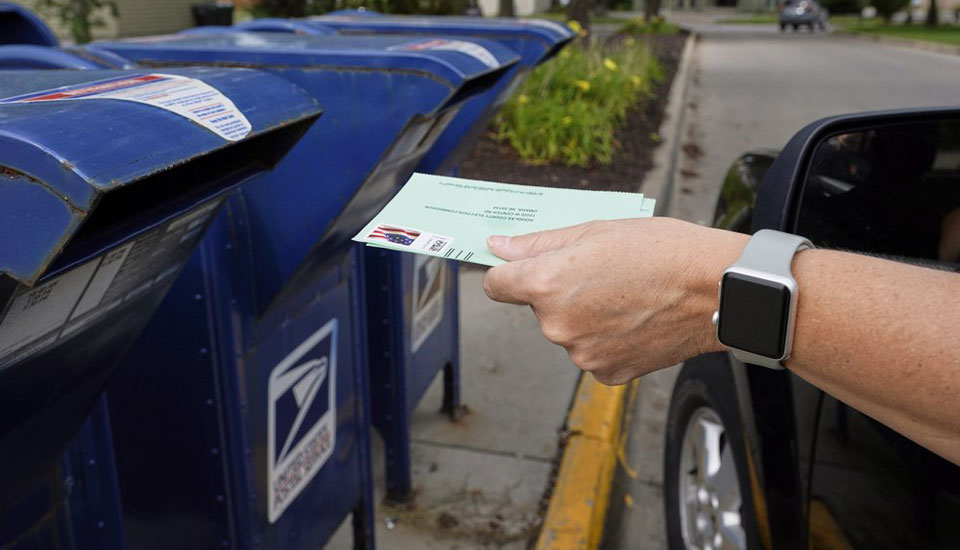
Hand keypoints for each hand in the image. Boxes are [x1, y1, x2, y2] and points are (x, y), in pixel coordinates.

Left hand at [482, 217, 746, 384]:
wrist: (717, 291)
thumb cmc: (664, 251)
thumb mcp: (596, 230)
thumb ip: (540, 244)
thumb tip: (499, 247)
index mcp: (547, 285)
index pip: (497, 285)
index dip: (510, 272)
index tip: (523, 268)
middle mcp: (557, 326)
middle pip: (539, 307)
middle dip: (561, 291)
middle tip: (604, 273)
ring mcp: (582, 354)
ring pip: (568, 330)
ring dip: (586, 315)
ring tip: (627, 295)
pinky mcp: (607, 372)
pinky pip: (593, 351)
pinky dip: (607, 338)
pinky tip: (636, 319)